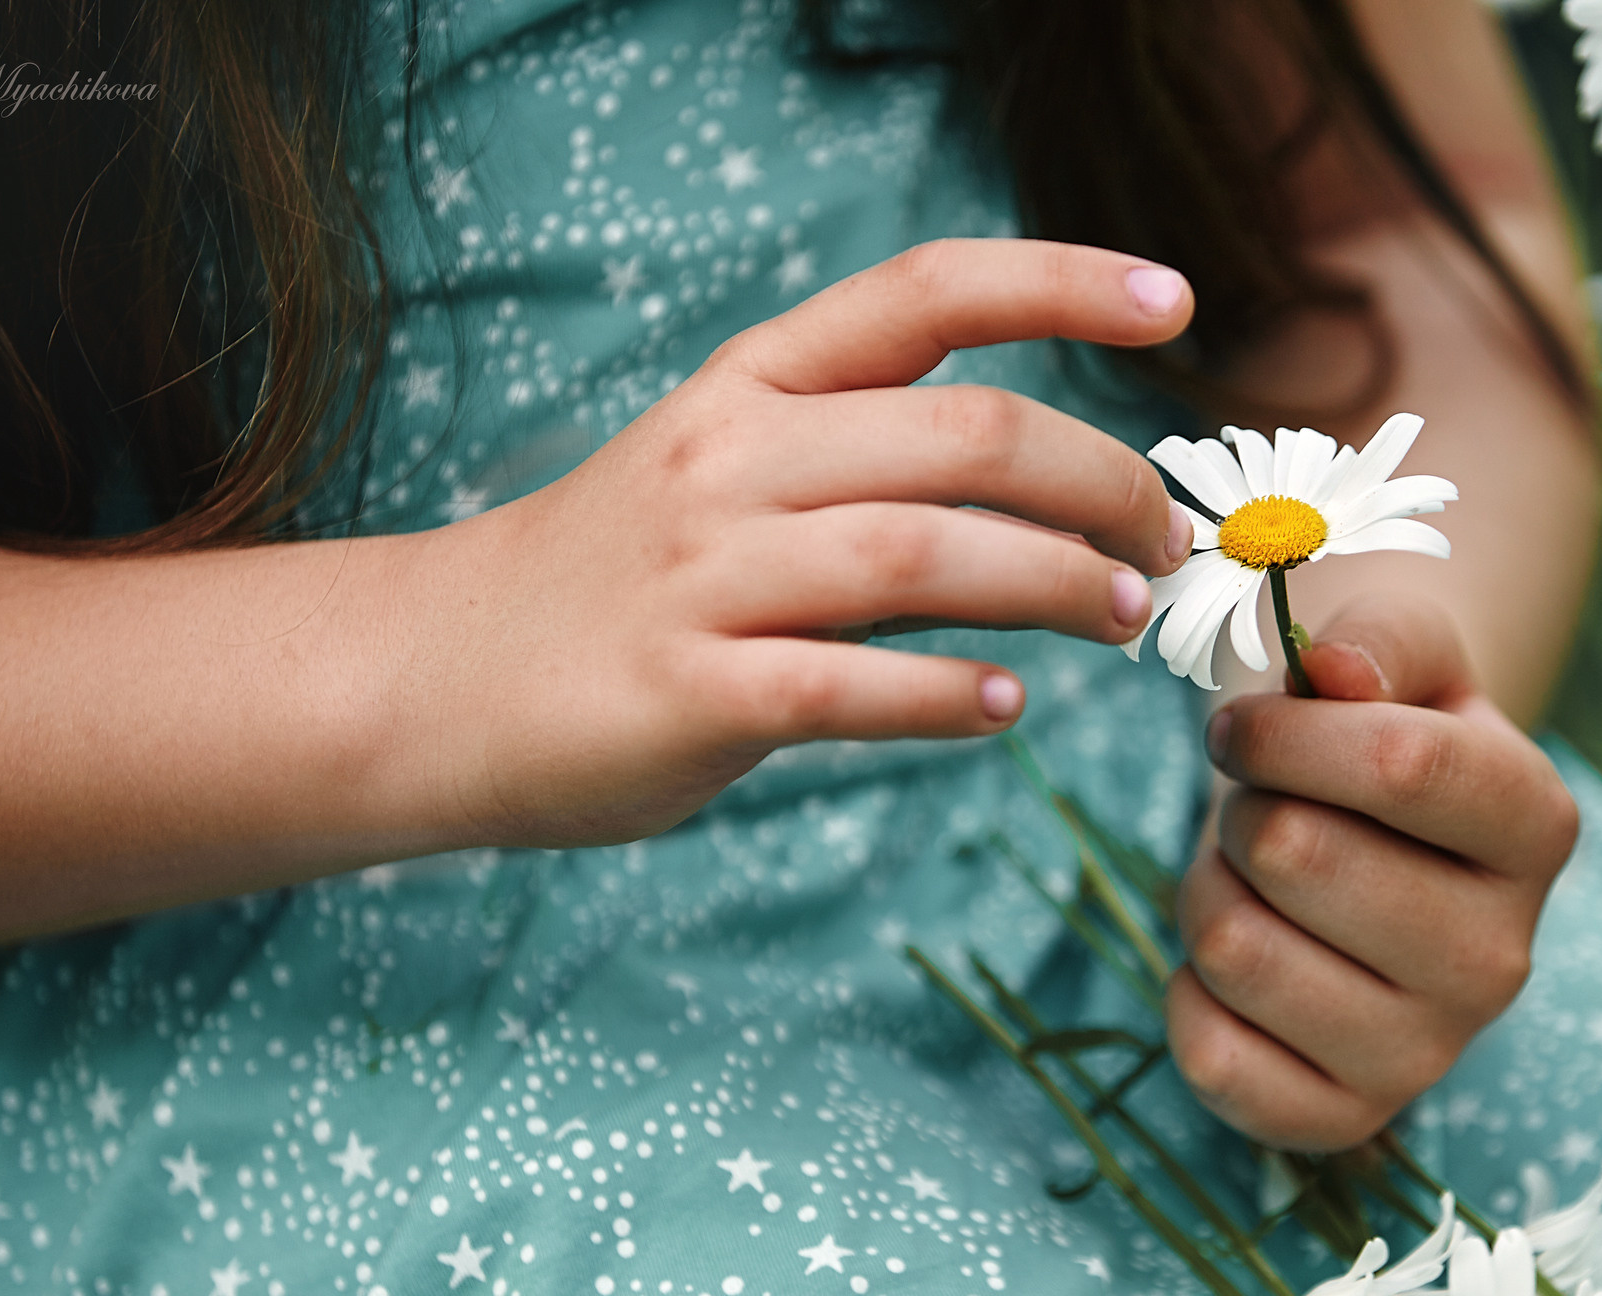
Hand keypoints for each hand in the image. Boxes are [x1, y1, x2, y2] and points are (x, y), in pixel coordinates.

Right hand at [392, 239, 1198, 847]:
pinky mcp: (686, 692)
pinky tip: (1002, 707)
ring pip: (923, 553)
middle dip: (1101, 480)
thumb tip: (1061, 514)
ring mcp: (702, 575)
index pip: (924, 293)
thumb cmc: (620, 584)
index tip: (1173, 300)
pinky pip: (844, 685)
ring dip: (1054, 584)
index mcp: (752, 387)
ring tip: (1120, 615)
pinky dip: (943, 695)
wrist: (427, 678)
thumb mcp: (730, 483)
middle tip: (1161, 544)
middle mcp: (731, 459)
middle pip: (966, 435)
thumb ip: (874, 480)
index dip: (1060, 283)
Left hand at [1166, 593, 1580, 1151]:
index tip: (1242, 728)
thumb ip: (1378, 640)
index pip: (1399, 765)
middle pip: (1297, 856)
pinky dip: (1189, 994)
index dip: (1281, 733)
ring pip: (1235, 950)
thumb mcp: (1399, 659)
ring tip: (1246, 880)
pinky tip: (1237, 963)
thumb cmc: (1376, 739)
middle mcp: (1503, 956)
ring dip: (1205, 891)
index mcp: (1537, 825)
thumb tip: (1335, 669)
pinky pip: (1211, 1058)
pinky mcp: (1347, 1120)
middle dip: (1241, 809)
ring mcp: (1430, 1053)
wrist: (1372, 858)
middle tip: (1258, 812)